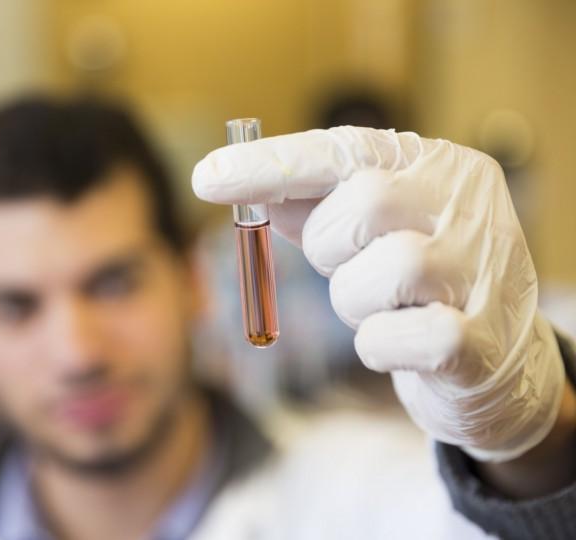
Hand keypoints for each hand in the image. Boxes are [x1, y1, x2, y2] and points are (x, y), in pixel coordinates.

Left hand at [193, 126, 564, 462]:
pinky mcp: (479, 341)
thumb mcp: (372, 230)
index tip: (206, 177)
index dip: (272, 164)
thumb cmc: (417, 283)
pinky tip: (399, 344)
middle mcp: (467, 205)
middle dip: (330, 245)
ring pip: (386, 269)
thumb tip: (233, 181)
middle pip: (365, 202)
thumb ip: (315, 204)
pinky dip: (377, 346)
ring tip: (380, 308)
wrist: (497, 357)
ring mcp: (482, 270)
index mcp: (436, 167)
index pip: (345, 150)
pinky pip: (393, 337)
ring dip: (355, 301)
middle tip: (346, 266)